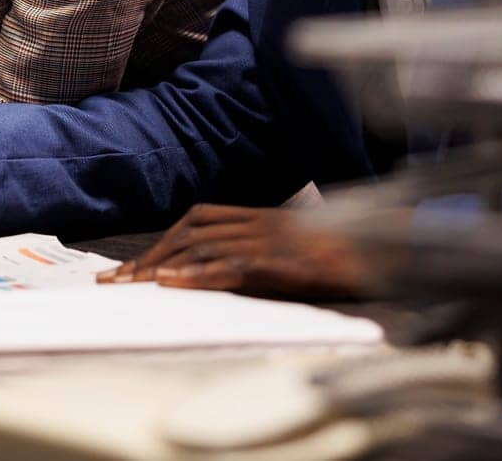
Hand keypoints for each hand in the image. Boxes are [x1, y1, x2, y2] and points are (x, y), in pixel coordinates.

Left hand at [96, 204, 369, 297]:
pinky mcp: (280, 259)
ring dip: (160, 265)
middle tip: (113, 282)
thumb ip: (260, 254)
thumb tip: (220, 276)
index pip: (195, 221)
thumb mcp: (295, 249)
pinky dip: (198, 273)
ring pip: (201, 246)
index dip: (160, 242)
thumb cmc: (344, 254)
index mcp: (258, 216)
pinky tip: (173, 283)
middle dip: (147, 257)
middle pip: (187, 233)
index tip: (129, 267)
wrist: (388, 247)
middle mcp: (257, 221)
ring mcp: (268, 237)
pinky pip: (231, 264)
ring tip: (129, 285)